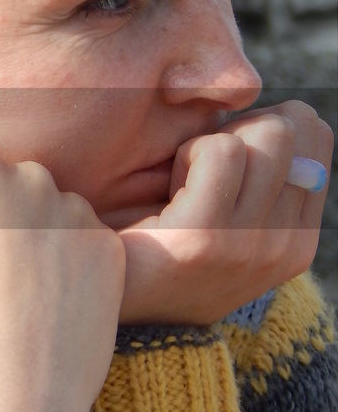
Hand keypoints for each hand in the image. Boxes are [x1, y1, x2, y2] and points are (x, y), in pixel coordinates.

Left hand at [118, 100, 332, 324]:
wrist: (96, 296)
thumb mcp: (226, 213)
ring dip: (211, 143)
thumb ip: (262, 175)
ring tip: (178, 184)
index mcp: (297, 241)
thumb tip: (287, 116)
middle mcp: (285, 249)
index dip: (263, 125)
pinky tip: (163, 190)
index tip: (223, 159)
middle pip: (294, 128)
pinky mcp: (207, 238)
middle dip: (242, 128)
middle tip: (197, 168)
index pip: (316, 135)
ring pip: (269, 134)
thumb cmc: (151, 242)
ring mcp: (251, 248)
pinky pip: (222, 151)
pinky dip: (187, 153)